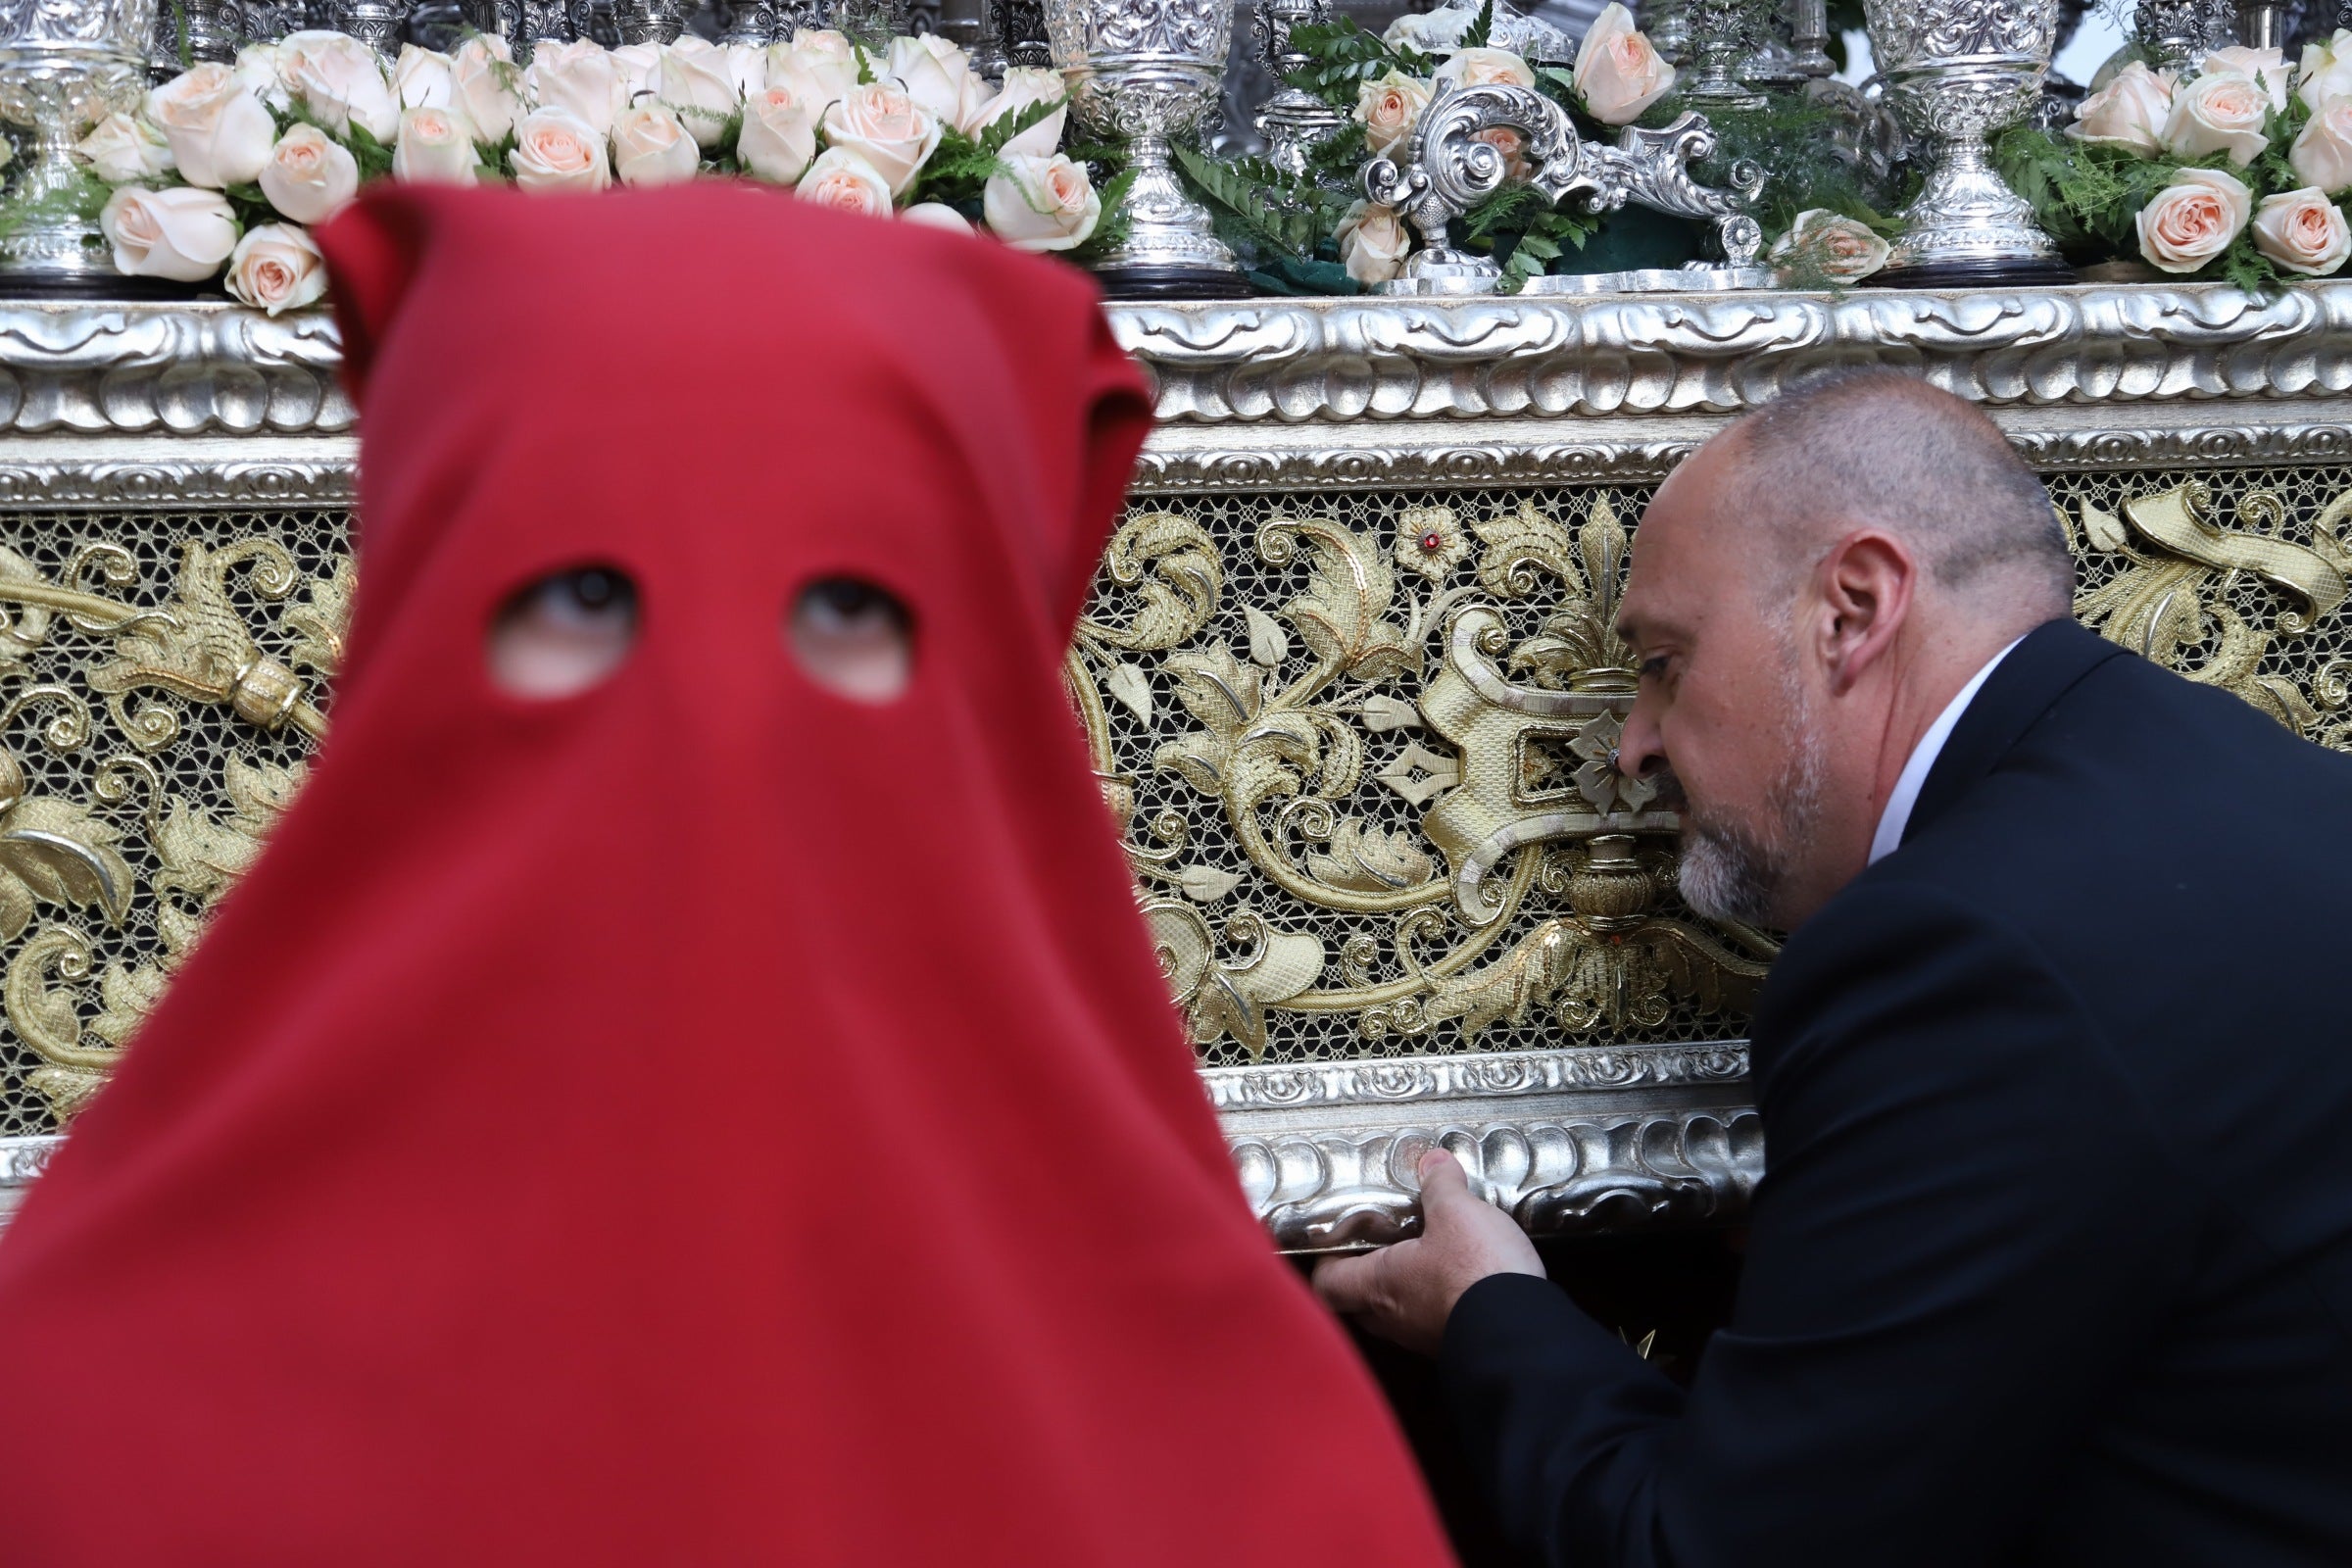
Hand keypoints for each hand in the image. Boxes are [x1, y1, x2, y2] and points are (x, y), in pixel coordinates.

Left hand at [1312, 1148, 1545, 1355]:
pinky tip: (1464, 1278)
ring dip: (1407, 1288)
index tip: (1338, 1238)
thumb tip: (1434, 1164)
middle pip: (1359, 1303)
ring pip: (1398, 1315)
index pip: (1327, 1283)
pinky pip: (1435, 1322)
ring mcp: (1425, 1337)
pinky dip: (1441, 1301)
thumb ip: (1441, 1186)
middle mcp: (1395, 1318)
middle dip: (1365, 1274)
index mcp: (1379, 1284)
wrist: (1524, 1335)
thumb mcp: (1458, 1212)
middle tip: (1380, 1244)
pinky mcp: (1457, 1343)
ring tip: (1428, 1255)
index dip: (1327, 1260)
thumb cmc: (1478, 1277)